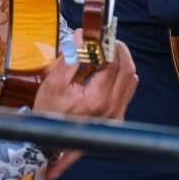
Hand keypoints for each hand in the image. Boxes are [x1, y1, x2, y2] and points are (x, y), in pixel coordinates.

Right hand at [32, 30, 138, 178]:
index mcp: (96, 99)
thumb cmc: (49, 115)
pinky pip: (128, 91)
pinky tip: (109, 72)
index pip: (112, 64)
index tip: (101, 36)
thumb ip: (69, 59)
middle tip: (108, 41)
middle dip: (119, 51)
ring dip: (122, 63)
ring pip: (131, 80)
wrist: (48, 143)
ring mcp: (116, 114)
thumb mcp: (53, 85)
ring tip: (108, 54)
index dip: (108, 46)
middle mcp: (111, 108)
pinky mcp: (117, 117)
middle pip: (127, 70)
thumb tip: (80, 37)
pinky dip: (122, 77)